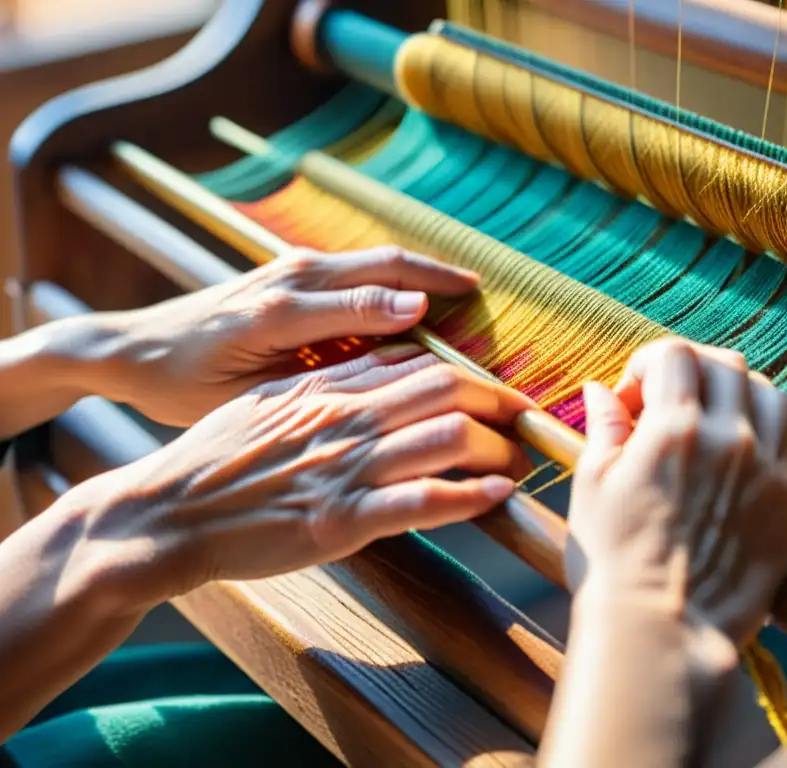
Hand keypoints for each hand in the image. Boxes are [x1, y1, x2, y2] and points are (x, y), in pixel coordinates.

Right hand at [68, 356, 533, 611]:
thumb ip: (327, 385)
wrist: (167, 513)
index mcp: (328, 386)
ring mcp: (346, 466)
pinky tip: (496, 497)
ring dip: (497, 449)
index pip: (418, 363)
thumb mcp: (270, 403)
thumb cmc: (217, 459)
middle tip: (526, 420)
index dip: (471, 373)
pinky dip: (468, 497)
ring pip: (447, 436)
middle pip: (447, 386)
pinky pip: (421, 500)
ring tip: (521, 463)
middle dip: (499, 400)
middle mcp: (345, 416)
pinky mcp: (341, 518)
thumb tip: (379, 370)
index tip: (500, 389)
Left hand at [87, 245, 479, 425]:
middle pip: (385, 263)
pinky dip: (395, 279)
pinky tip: (419, 299)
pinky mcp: (290, 271)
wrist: (135, 349)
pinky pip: (357, 268)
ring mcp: (290, 267)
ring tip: (467, 294)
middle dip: (439, 276)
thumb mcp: (246, 393)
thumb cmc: (186, 384)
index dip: (424, 310)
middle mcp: (291, 276)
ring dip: (422, 272)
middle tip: (486, 295)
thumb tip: (384, 355)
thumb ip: (315, 373)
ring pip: (375, 259)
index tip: (471, 324)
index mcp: (281, 312)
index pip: (372, 301)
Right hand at [567, 338, 786, 647]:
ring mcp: (772, 475)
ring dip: (747, 393)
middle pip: (730, 366)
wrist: (659, 632)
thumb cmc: (613, 562)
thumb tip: (598, 390)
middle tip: (673, 396)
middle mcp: (733, 441)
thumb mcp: (591, 485)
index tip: (633, 393)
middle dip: (696, 368)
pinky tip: (782, 443)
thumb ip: (603, 427)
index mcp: (677, 429)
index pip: (675, 355)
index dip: (648, 363)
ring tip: (721, 417)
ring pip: (779, 398)